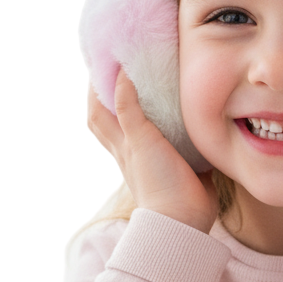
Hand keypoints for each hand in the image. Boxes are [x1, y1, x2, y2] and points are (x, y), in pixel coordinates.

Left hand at [87, 68, 218, 233]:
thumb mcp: (139, 139)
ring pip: (144, 125)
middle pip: (115, 117)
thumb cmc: (158, 182)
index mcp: (121, 143)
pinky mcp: (181, 160)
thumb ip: (129, 107)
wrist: (184, 219)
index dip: (96, 88)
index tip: (103, 62)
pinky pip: (174, 134)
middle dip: (115, 94)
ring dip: (145, 105)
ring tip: (156, 82)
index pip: (98, 112)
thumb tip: (122, 73)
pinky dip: (175, 120)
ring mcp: (157, 156)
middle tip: (126, 68)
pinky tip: (187, 107)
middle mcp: (134, 148)